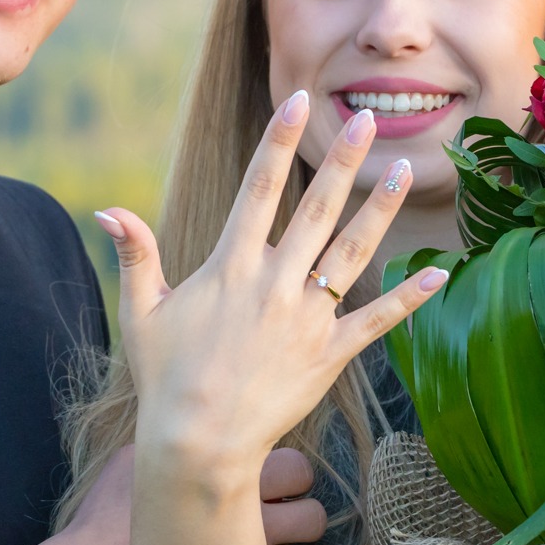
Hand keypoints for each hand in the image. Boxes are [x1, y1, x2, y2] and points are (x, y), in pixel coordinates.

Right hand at [56, 447, 325, 544]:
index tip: (265, 470)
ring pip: (307, 523)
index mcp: (209, 453)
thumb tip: (205, 432)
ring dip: (295, 529)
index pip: (268, 437)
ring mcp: (246, 536)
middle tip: (284, 501)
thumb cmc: (102, 520)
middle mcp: (235, 489)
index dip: (275, 457)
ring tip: (272, 537)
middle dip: (300, 486)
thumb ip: (178, 443)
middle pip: (302, 475)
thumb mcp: (134, 459)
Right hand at [95, 89, 449, 468]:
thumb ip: (135, 254)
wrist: (198, 443)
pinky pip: (376, 320)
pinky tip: (436, 272)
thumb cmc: (164, 378)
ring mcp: (306, 319)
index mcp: (230, 267)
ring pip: (352, 254)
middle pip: (316, 210)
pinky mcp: (330, 356)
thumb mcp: (141, 312)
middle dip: (342, 161)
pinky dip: (408, 298)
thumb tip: (107, 210)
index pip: (259, 189)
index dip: (279, 142)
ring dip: (379, 211)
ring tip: (404, 172)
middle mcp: (273, 284)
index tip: (298, 101)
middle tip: (367, 121)